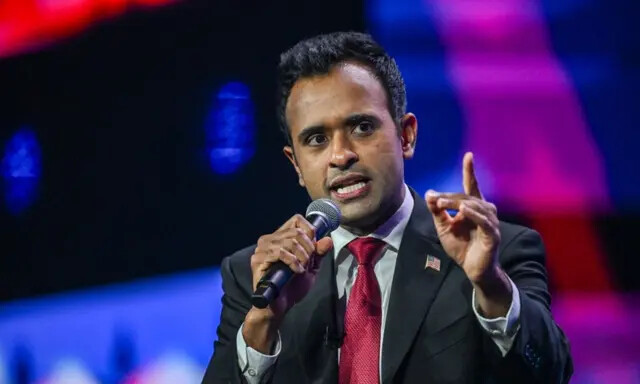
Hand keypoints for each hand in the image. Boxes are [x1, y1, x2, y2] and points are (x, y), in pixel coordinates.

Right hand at [243, 214, 332, 352]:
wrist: (279, 306)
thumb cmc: (292, 286)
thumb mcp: (311, 267)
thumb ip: (318, 253)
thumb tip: (328, 239)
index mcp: (280, 238)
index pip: (296, 220)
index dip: (309, 230)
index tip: (314, 248)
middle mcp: (269, 239)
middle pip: (296, 231)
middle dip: (309, 248)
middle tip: (309, 262)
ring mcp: (262, 249)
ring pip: (290, 241)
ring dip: (302, 256)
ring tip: (302, 268)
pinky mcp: (258, 259)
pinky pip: (280, 252)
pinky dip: (293, 261)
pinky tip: (296, 271)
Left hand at [425, 152, 510, 316]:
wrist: (473, 270)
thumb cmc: (462, 247)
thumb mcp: (444, 228)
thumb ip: (438, 212)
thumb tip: (429, 195)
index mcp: (474, 208)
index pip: (472, 186)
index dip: (470, 171)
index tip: (469, 155)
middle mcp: (485, 211)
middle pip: (466, 197)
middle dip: (449, 196)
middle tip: (433, 197)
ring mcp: (490, 222)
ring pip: (474, 206)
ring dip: (457, 202)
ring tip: (441, 202)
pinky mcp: (493, 234)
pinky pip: (484, 221)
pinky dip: (474, 214)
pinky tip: (464, 210)